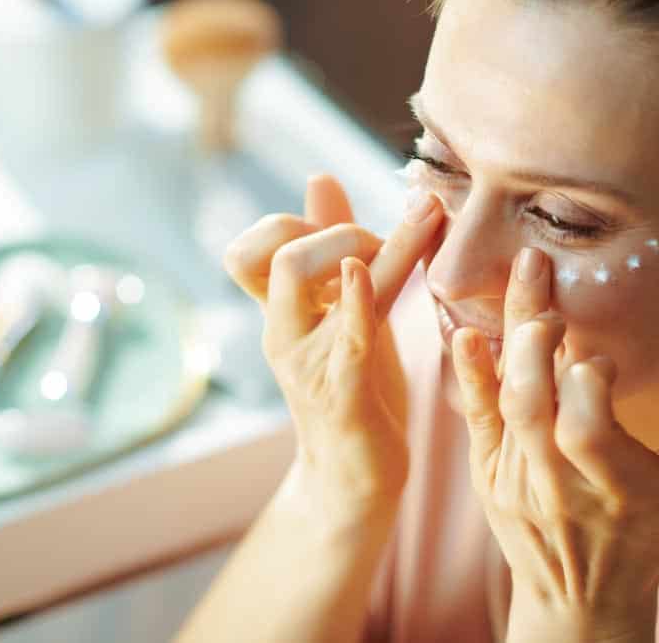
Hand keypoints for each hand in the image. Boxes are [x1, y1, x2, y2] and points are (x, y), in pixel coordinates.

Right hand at [224, 174, 443, 520]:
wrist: (355, 481)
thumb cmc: (353, 389)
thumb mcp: (343, 312)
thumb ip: (332, 249)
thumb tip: (318, 177)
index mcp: (281, 314)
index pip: (249, 246)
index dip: (300, 224)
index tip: (355, 235)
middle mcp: (282, 333)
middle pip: (272, 250)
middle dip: (333, 230)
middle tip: (383, 249)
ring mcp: (305, 362)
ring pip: (298, 275)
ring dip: (355, 245)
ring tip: (408, 239)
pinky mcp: (342, 392)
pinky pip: (345, 335)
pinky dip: (355, 299)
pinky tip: (366, 273)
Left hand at [449, 246, 658, 641]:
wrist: (578, 599)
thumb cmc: (641, 536)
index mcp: (615, 491)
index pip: (586, 430)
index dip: (588, 383)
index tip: (601, 359)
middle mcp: (558, 484)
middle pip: (534, 407)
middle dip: (535, 345)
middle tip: (551, 303)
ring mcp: (516, 478)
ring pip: (506, 403)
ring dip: (510, 343)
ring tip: (524, 287)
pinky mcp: (488, 472)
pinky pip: (476, 419)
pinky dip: (469, 376)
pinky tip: (466, 333)